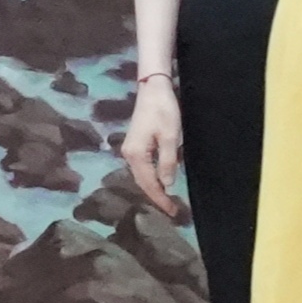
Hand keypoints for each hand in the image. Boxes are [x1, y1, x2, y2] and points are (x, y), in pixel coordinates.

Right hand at [119, 76, 185, 220]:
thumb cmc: (163, 112)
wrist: (152, 91)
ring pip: (142, 175)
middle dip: (156, 196)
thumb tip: (167, 185)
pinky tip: (161, 182)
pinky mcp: (136, 145)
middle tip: (172, 210)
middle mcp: (129, 155)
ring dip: (154, 188)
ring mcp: (130, 150)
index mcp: (136, 155)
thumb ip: (168, 162)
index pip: (149, 183)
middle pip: (143, 182)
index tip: (172, 211)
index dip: (160, 198)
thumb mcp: (171, 137)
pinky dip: (152, 177)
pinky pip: (143, 167)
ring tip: (167, 201)